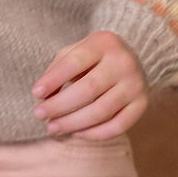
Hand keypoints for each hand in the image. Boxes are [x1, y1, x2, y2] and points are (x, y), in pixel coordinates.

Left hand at [32, 29, 148, 138]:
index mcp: (105, 43)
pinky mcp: (142, 104)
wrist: (131, 61)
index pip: (75, 62)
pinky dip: (94, 134)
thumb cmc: (93, 59)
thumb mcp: (75, 53)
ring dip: (73, 123)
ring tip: (53, 127)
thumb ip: (57, 70)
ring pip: (101, 111)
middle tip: (40, 115)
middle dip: (60, 106)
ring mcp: (136, 84)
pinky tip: (77, 133)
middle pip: (88, 90)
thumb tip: (43, 97)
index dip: (54, 79)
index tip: (36, 93)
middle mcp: (124, 62)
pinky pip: (117, 126)